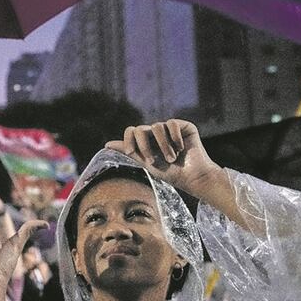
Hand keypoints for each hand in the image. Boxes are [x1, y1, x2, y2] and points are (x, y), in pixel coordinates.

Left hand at [104, 119, 225, 198]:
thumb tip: (106, 144)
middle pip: (140, 129)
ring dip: (163, 146)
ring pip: (157, 126)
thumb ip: (129, 151)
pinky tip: (181, 148)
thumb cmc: (171, 173)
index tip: (131, 153)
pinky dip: (175, 137)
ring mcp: (170, 128)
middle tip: (152, 161)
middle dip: (144, 146)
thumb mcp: (147, 163)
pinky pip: (172, 123)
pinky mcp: (184, 126)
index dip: (128, 140)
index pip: (131, 131)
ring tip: (171, 158)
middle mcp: (157, 133)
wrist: (193, 177)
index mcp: (146, 141)